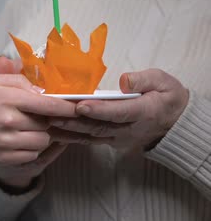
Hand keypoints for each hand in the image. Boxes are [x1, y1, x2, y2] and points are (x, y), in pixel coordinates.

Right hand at [0, 56, 77, 166]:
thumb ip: (17, 80)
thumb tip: (42, 88)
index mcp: (5, 98)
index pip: (47, 103)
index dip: (66, 106)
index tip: (77, 107)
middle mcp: (7, 121)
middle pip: (47, 123)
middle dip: (48, 120)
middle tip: (39, 116)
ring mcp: (5, 142)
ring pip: (42, 141)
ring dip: (42, 135)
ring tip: (28, 128)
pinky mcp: (2, 158)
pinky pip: (31, 155)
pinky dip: (31, 148)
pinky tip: (20, 139)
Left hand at [49, 69, 188, 148]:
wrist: (173, 123)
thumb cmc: (166, 96)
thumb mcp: (164, 82)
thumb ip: (145, 80)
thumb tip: (124, 81)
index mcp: (143, 112)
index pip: (117, 113)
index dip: (99, 110)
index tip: (80, 106)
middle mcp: (128, 129)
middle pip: (98, 126)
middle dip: (74, 121)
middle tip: (52, 113)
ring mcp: (118, 138)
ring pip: (90, 135)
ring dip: (68, 130)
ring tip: (46, 122)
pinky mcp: (110, 141)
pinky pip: (88, 140)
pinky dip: (70, 137)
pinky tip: (53, 131)